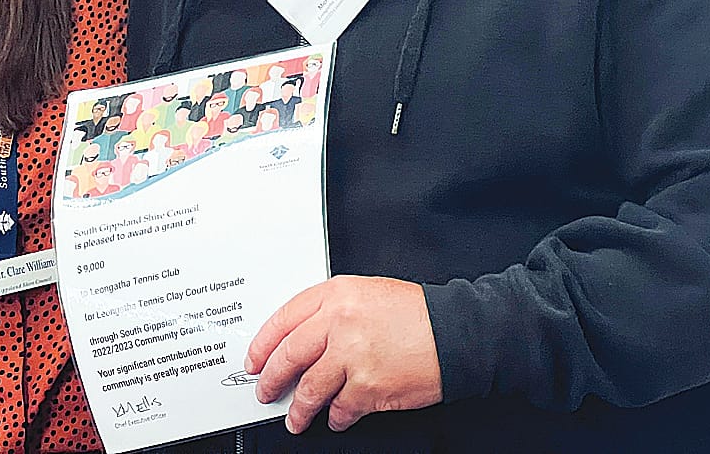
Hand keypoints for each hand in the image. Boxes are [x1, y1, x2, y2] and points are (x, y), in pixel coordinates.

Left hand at [245, 275, 440, 433]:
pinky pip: (341, 408)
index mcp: (335, 294)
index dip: (262, 344)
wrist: (456, 332)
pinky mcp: (369, 386)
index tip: (253, 360)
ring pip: (310, 388)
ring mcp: (352, 356)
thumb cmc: (415, 313)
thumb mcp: (365, 292)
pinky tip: (335, 418)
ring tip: (295, 418)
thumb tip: (299, 336)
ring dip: (298, 408)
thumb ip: (330, 309)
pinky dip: (335, 417)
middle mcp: (339, 323)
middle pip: (288, 355)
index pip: (283, 320)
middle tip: (264, 390)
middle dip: (271, 378)